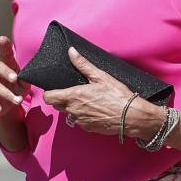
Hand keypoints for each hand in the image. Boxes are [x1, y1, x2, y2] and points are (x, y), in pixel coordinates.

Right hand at [0, 36, 29, 121]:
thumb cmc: (16, 89)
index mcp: (5, 65)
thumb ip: (26, 78)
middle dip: (6, 72)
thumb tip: (30, 74)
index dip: (4, 46)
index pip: (4, 54)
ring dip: (6, 93)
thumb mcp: (24, 84)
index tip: (3, 38)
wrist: (7, 107)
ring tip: (17, 100)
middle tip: (15, 78)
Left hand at [43, 48, 160, 137]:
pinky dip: (83, 115)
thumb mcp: (100, 76)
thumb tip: (71, 52)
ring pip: (69, 114)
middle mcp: (73, 110)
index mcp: (74, 96)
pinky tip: (94, 109)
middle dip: (62, 99)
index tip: (55, 88)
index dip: (49, 92)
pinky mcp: (88, 128)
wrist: (131, 116)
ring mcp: (80, 121)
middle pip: (57, 106)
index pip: (49, 97)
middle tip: (74, 92)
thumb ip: (83, 64)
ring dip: (73, 108)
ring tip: (87, 101)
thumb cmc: (117, 95)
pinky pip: (79, 121)